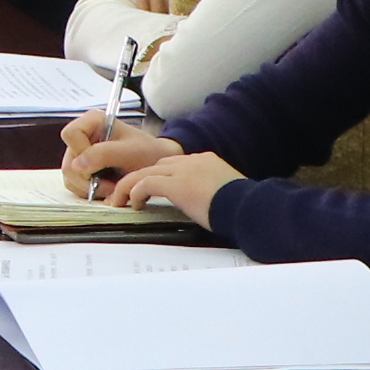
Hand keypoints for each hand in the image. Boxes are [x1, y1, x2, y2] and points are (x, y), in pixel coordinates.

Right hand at [61, 127, 171, 193]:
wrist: (156, 165)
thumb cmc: (148, 153)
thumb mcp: (130, 152)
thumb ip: (103, 154)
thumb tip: (77, 165)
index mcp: (92, 121)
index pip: (71, 134)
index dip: (82, 152)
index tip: (100, 164)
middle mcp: (82, 136)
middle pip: (69, 161)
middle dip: (89, 179)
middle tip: (112, 185)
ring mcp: (80, 154)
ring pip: (70, 177)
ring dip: (91, 188)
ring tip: (113, 187)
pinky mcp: (81, 170)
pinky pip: (75, 185)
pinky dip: (90, 192)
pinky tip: (108, 189)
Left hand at [102, 150, 241, 222]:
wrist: (248, 208)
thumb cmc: (242, 207)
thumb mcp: (225, 194)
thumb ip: (210, 191)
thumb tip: (204, 204)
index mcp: (205, 161)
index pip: (173, 163)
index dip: (157, 175)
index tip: (148, 188)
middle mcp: (192, 161)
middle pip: (156, 165)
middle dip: (138, 179)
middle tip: (126, 193)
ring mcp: (183, 170)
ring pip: (145, 172)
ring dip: (129, 187)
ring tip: (120, 201)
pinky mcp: (176, 184)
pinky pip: (145, 183)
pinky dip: (135, 193)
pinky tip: (133, 205)